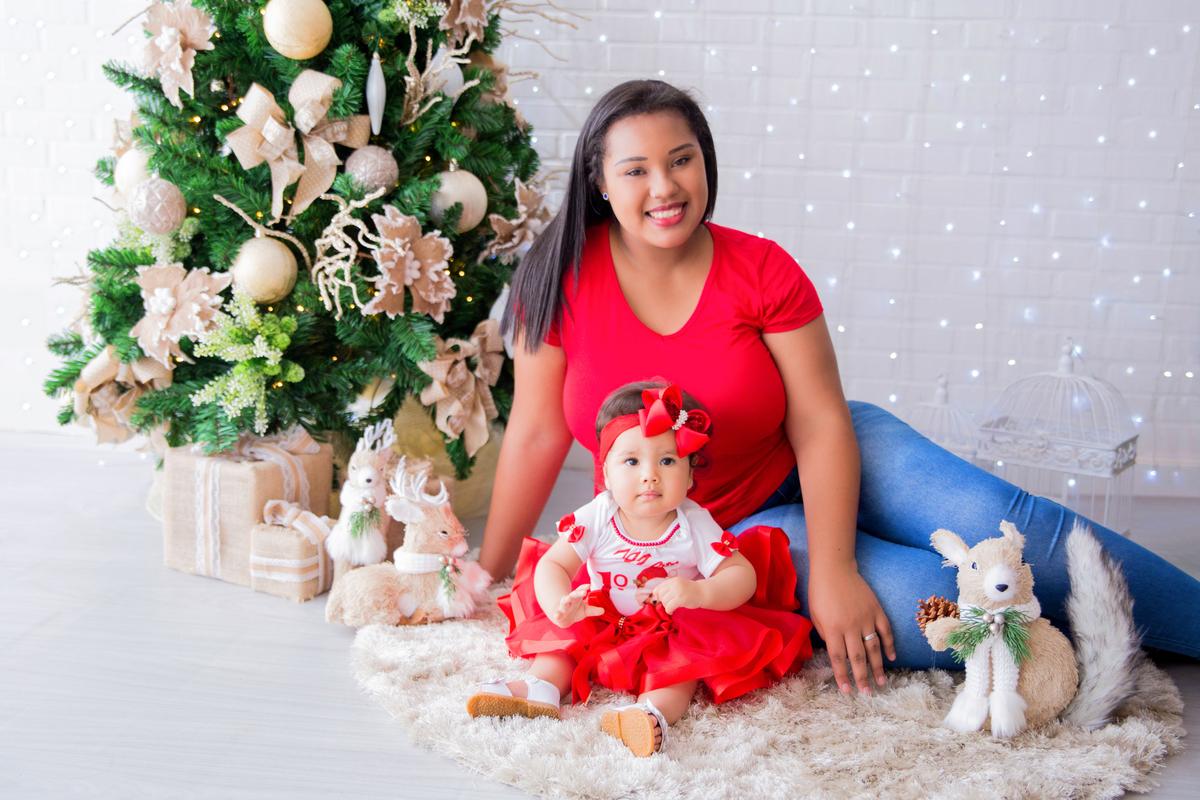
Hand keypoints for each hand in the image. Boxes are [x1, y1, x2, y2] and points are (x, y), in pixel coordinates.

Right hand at [550, 585, 601, 626]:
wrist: (564, 619)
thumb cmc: (575, 612)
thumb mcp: (585, 611)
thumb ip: (593, 610)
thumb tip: (603, 610)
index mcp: (576, 598)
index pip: (580, 591)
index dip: (583, 588)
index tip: (589, 586)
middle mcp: (569, 601)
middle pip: (573, 595)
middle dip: (578, 593)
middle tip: (584, 592)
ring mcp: (563, 607)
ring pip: (564, 601)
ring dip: (566, 599)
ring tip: (569, 598)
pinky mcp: (558, 614)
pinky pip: (557, 614)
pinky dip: (556, 614)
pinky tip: (557, 615)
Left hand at [650, 577, 704, 613]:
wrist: (702, 592)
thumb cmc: (689, 590)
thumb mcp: (678, 585)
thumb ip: (668, 588)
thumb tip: (656, 595)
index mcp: (673, 580)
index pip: (658, 588)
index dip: (657, 595)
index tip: (662, 599)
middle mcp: (674, 584)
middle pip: (661, 595)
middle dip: (663, 601)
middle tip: (669, 604)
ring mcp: (678, 591)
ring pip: (664, 601)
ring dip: (666, 606)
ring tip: (671, 607)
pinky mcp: (681, 599)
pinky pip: (669, 606)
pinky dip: (669, 610)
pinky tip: (672, 611)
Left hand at [807, 566, 895, 695]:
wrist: (834, 568)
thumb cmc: (820, 592)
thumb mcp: (816, 616)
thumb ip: (826, 635)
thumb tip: (838, 652)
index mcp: (833, 628)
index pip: (839, 658)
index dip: (843, 676)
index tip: (847, 691)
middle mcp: (850, 626)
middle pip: (858, 658)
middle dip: (862, 678)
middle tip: (867, 694)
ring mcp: (866, 618)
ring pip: (874, 648)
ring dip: (878, 667)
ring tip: (881, 683)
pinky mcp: (876, 610)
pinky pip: (885, 631)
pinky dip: (889, 645)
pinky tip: (892, 657)